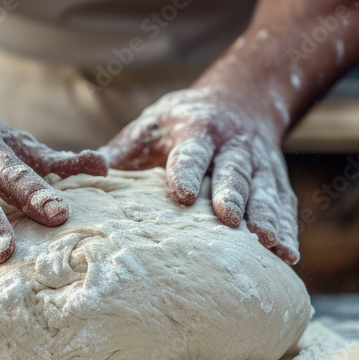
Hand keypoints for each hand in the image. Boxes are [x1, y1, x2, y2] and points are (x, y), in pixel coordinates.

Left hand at [101, 86, 298, 263]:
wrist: (239, 102)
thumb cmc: (177, 125)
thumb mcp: (147, 129)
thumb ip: (116, 157)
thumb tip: (70, 183)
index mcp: (196, 130)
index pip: (190, 152)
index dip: (187, 171)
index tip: (183, 195)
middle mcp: (232, 145)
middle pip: (233, 172)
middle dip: (231, 195)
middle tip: (228, 220)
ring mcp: (259, 165)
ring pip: (264, 192)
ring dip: (266, 218)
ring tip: (267, 247)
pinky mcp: (277, 183)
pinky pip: (284, 207)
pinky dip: (288, 231)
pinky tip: (289, 258)